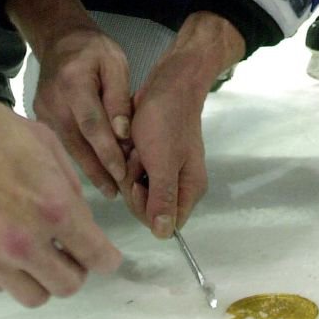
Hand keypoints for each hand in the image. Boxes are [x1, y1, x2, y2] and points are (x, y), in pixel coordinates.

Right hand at [0, 95, 121, 307]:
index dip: (107, 258)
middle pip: (68, 286)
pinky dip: (7, 273)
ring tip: (35, 252)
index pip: (96, 256)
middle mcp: (26, 244)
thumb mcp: (46, 143)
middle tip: (69, 250)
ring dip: (41, 277)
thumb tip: (79, 217)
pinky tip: (2, 244)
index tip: (106, 256)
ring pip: (33, 296)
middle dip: (75, 269)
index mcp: (54, 209)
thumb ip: (69, 185)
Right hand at [30, 22, 132, 197]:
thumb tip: (123, 134)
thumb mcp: (115, 63)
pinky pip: (61, 143)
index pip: (91, 124)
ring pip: (68, 147)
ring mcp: (42, 112)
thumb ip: (119, 97)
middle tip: (117, 193)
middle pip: (77, 143)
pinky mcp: (39, 120)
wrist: (59, 40)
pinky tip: (95, 171)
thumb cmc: (93, 49)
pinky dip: (79, 157)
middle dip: (98, 170)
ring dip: (89, 168)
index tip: (122, 172)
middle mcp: (52, 101)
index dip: (106, 151)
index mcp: (72, 82)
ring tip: (110, 189)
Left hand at [122, 12, 245, 237]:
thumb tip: (163, 235)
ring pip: (137, 186)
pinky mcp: (152, 155)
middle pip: (147, 206)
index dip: (145, 208)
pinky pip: (133, 168)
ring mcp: (165, 168)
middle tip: (139, 157)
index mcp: (189, 188)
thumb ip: (163, 199)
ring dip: (130, 167)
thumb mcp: (163, 161)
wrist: (169, 82)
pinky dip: (128, 156)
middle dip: (135, 183)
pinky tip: (131, 140)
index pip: (164, 223)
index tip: (138, 183)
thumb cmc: (167, 121)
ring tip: (136, 144)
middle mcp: (179, 183)